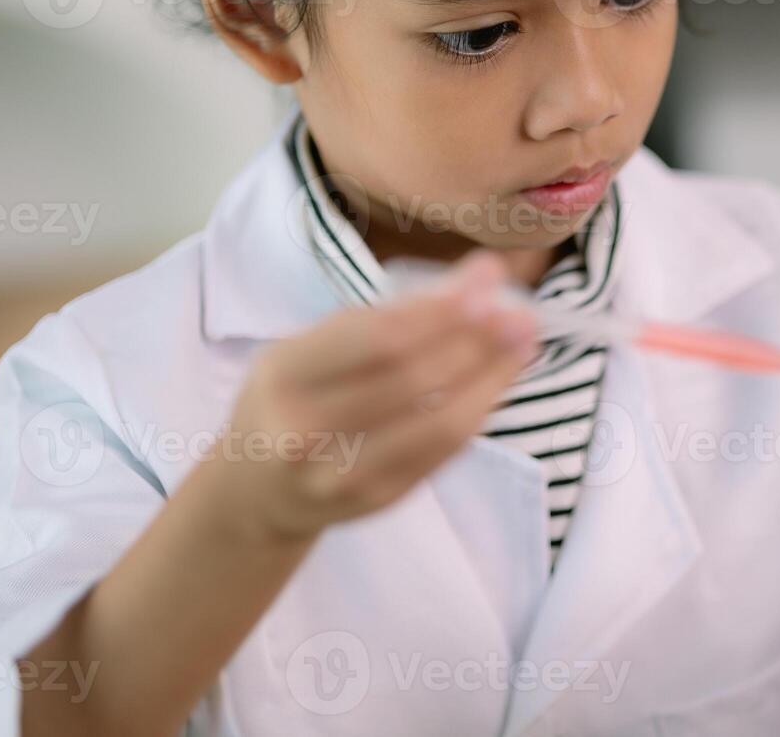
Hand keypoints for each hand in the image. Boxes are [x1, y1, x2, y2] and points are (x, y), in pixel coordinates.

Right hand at [213, 249, 537, 540]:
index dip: (440, 308)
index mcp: (283, 374)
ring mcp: (340, 475)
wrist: (255, 492)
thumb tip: (478, 279)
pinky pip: (442, 453)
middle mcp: (304, 431)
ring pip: (436, 423)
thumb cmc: (293, 398)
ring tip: (524, 341)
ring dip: (491, 376)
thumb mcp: (311, 348)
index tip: (488, 277)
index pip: (376, 338)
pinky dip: (479, 410)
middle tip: (520, 311)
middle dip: (475, 339)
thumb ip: (385, 316)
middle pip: (411, 378)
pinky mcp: (376, 502)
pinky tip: (500, 379)